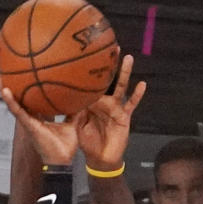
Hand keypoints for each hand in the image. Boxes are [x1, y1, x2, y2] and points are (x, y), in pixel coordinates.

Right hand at [0, 78, 82, 164]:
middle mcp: (31, 120)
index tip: (21, 77)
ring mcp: (28, 123)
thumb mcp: (71, 124)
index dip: (24, 90)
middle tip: (4, 74)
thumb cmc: (65, 148)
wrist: (63, 162)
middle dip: (10, 88)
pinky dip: (11, 101)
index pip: (29, 102)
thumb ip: (73, 113)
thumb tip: (81, 100)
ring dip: (4, 92)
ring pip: (14, 105)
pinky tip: (5, 90)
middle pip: (18, 101)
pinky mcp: (29, 126)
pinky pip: (18, 112)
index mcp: (39, 119)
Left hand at [77, 54, 145, 172]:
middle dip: (110, 63)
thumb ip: (71, 111)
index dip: (90, 68)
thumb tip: (60, 98)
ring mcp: (116, 107)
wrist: (99, 159)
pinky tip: (142, 85)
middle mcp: (104, 100)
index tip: (88, 51)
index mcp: (91, 101)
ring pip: (121, 86)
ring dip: (125, 72)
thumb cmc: (86, 142)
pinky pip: (132, 104)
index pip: (90, 82)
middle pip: (108, 79)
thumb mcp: (75, 125)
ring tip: (128, 58)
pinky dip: (137, 95)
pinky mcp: (124, 116)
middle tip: (111, 44)